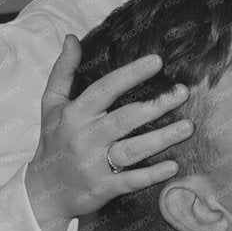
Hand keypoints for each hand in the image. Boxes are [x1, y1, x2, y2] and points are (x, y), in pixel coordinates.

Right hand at [25, 35, 193, 226]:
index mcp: (74, 114)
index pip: (104, 90)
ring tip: (188, 126)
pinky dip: (151, 175)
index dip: (130, 75)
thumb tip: (72, 38)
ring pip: (131, 150)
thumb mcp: (51, 104)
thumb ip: (63, 71)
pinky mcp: (102, 189)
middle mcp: (84, 138)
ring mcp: (93, 165)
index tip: (157, 61)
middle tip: (183, 92)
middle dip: (156, 106)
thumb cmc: (53, 141)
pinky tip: (173, 165)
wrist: (43, 192)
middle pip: (124, 119)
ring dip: (162, 139)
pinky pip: (130, 181)